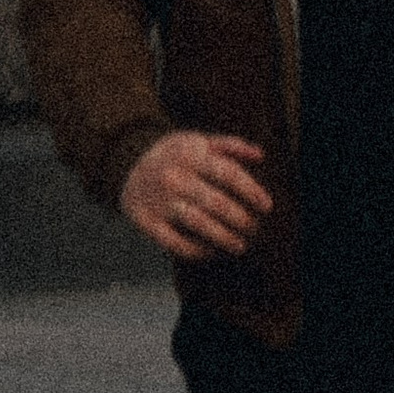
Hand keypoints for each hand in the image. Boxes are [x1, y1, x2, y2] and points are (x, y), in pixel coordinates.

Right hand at [119, 130, 273, 262]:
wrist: (127, 163)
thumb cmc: (175, 155)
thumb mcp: (198, 140)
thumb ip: (231, 146)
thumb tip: (261, 155)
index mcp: (189, 155)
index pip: (228, 174)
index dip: (251, 191)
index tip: (267, 206)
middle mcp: (174, 178)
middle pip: (216, 203)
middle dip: (242, 220)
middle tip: (254, 229)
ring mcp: (159, 202)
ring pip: (198, 225)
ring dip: (225, 238)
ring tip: (240, 245)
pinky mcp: (147, 222)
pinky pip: (177, 244)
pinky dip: (199, 251)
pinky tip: (213, 251)